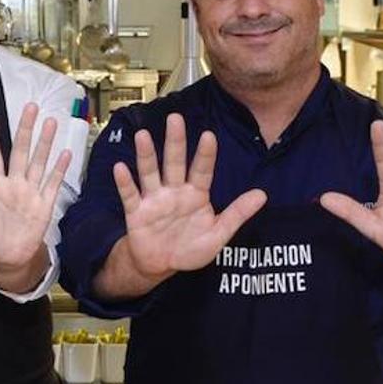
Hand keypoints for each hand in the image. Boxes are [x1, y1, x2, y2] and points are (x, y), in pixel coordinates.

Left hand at [0, 103, 70, 269]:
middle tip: (31, 106)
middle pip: (20, 151)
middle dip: (25, 129)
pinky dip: (60, 169)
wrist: (6, 262)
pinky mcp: (44, 206)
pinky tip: (66, 153)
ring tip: (50, 121)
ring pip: (39, 162)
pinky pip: (53, 184)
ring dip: (45, 142)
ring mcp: (31, 193)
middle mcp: (14, 185)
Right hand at [114, 113, 266, 278]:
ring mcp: (154, 199)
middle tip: (175, 118)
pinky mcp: (136, 212)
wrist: (161, 265)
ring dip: (146, 154)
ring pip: (150, 172)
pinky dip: (125, 182)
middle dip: (175, 141)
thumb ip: (237, 214)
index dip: (205, 155)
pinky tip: (120, 168)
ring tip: (143, 135)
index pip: (202, 170)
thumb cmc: (190, 248)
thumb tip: (262, 195)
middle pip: (174, 162)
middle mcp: (174, 191)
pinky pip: (130, 195)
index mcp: (195, 194)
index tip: (209, 136)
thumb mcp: (218, 234)